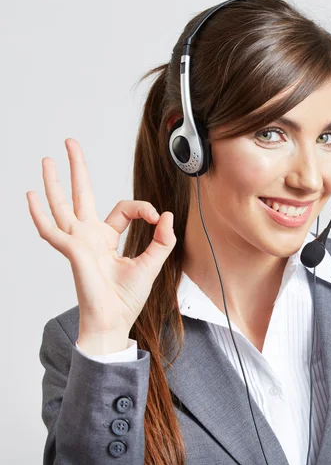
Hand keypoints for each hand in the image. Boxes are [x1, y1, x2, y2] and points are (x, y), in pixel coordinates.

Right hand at [27, 138, 175, 351]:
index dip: (142, 208)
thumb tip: (166, 214)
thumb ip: (162, 240)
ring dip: (54, 183)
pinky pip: (50, 231)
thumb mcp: (152, 264)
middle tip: (70, 144)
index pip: (123, 209)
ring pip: (62, 206)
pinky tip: (30, 195)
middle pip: (82, 195)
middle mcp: (90, 237)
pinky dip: (38, 214)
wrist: (115, 321)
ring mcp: (78, 243)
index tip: (156, 217)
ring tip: (48, 159)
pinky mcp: (72, 251)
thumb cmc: (127, 298)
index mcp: (107, 238)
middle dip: (77, 169)